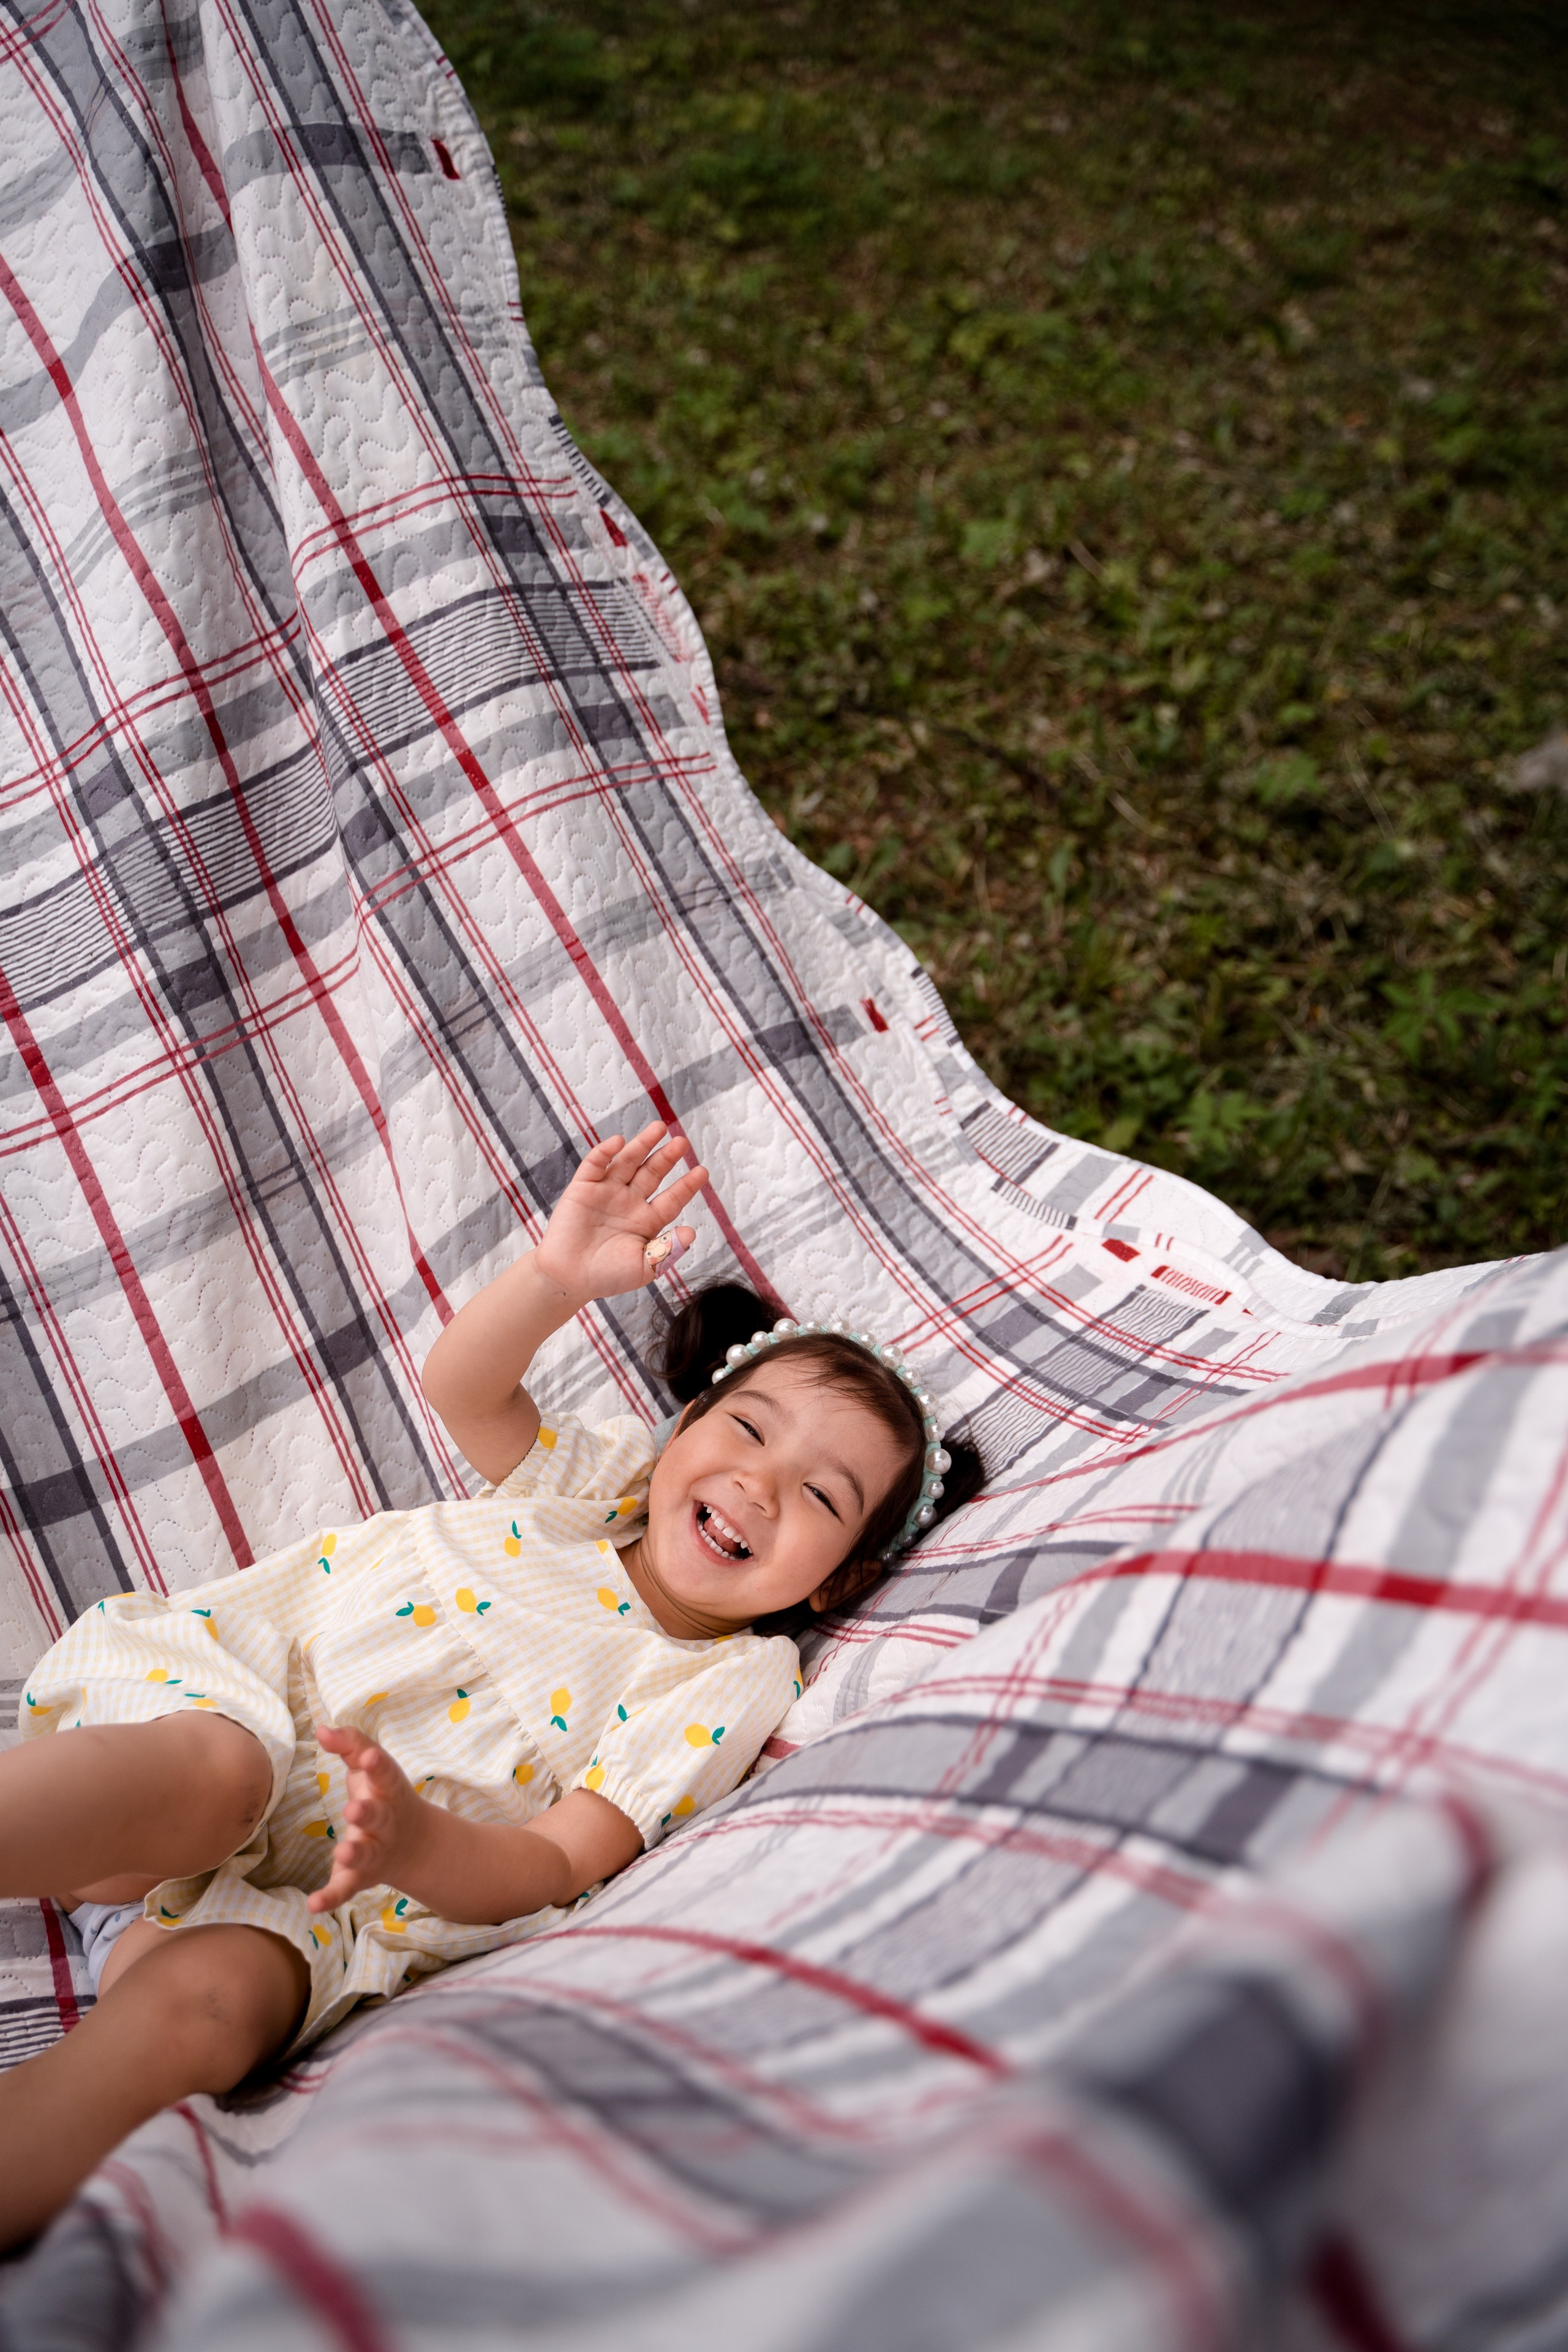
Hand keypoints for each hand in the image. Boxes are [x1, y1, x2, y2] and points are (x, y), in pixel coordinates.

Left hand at [307, 1725, 430, 1912]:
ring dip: (355, 1854)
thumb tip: (321, 1728)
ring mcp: (375, 1852)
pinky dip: (331, 1898)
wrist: (414, 1845)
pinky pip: (346, 1889)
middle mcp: (386, 1823)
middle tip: (353, 1809)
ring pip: (366, 1855)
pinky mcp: (359, 1878)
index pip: (385, 1774)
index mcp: (389, 1791)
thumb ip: (350, 1745)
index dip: (377, 1766)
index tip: (368, 1757)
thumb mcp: (372, 1767)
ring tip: (342, 1852)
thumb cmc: (383, 1795)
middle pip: (378, 1818)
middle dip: (367, 1813)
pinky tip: (313, 1905)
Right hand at [531, 1121, 706, 1304]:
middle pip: (652, 1173)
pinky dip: (605, 1151)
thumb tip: (691, 1232)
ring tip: (659, 1128)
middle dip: (667, 1157)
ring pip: (628, 1162)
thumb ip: (667, 1251)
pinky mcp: (583, 1188)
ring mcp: (606, 1192)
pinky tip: (619, 1142)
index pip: (672, 1198)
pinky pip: (596, 1164)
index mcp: (647, 1221)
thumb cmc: (606, 1276)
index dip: (687, 1185)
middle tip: (682, 1141)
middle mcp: (629, 1202)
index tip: (701, 1171)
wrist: (568, 1278)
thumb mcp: (643, 1268)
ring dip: (642, 1145)